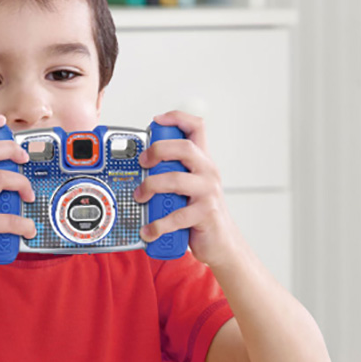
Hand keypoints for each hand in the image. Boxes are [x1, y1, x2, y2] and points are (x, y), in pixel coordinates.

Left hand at [133, 110, 242, 269]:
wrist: (222, 242)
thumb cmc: (200, 213)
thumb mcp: (187, 187)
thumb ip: (170, 174)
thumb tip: (138, 168)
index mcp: (202, 161)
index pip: (196, 127)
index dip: (177, 118)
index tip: (157, 120)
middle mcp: (207, 172)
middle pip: (184, 147)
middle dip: (158, 151)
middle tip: (143, 162)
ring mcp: (208, 192)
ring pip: (176, 180)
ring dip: (151, 187)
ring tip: (140, 198)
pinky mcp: (205, 214)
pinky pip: (177, 216)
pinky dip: (158, 224)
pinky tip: (149, 230)